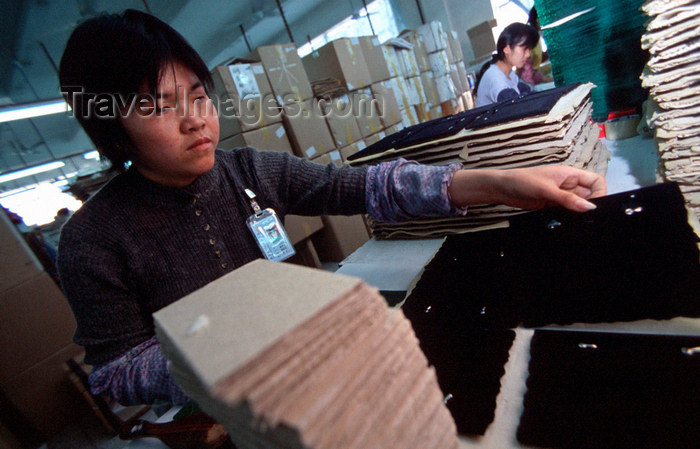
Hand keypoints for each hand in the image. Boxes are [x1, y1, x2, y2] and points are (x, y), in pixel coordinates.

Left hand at [447, 165, 606, 211]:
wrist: (502, 189)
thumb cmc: (521, 180)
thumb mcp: (546, 189)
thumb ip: (568, 199)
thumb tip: (589, 207)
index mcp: (570, 174)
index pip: (596, 181)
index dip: (600, 193)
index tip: (595, 206)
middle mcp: (568, 184)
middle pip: (589, 195)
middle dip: (588, 206)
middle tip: (583, 215)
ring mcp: (560, 196)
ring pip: (578, 206)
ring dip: (577, 213)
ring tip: (570, 217)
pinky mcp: (553, 205)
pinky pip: (566, 212)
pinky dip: (567, 217)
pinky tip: (562, 220)